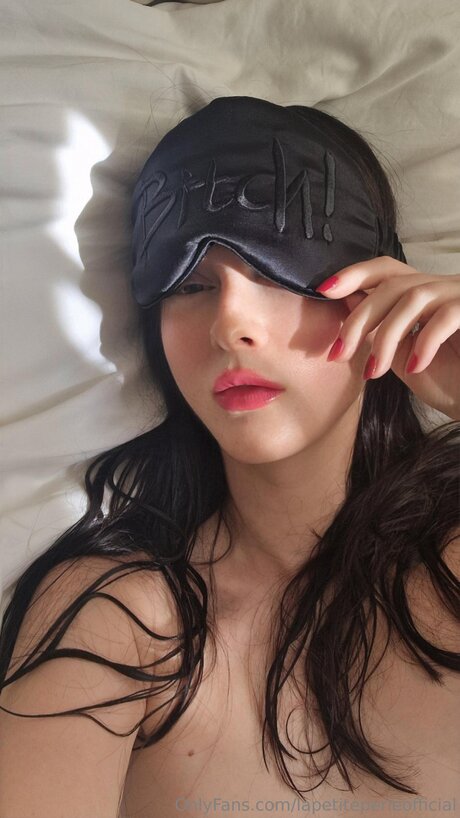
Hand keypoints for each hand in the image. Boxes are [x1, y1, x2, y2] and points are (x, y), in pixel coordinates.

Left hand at [315, 257, 459, 420]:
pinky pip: (446, 317)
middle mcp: (443, 287)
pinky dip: (424, 342)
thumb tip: (346, 307)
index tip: (323, 290)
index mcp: (424, 295)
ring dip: (387, 337)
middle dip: (359, 320)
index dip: (354, 273)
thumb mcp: (403, 358)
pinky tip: (415, 367)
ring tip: (374, 371)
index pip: (386, 270)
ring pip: (414, 299)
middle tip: (339, 353)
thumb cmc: (451, 383)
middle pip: (392, 285)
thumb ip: (379, 334)